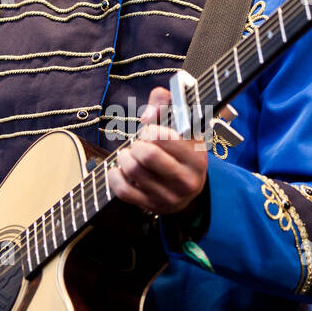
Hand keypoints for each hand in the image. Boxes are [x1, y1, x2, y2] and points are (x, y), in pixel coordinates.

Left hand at [107, 86, 207, 215]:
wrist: (189, 187)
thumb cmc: (181, 148)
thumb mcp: (181, 123)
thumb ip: (165, 103)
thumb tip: (147, 115)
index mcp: (197, 156)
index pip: (164, 137)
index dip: (151, 130)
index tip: (150, 131)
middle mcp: (186, 180)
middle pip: (147, 155)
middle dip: (136, 144)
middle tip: (138, 144)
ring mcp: (169, 197)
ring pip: (133, 171)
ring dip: (124, 157)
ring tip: (128, 154)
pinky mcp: (152, 207)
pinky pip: (123, 191)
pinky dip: (114, 176)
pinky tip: (118, 169)